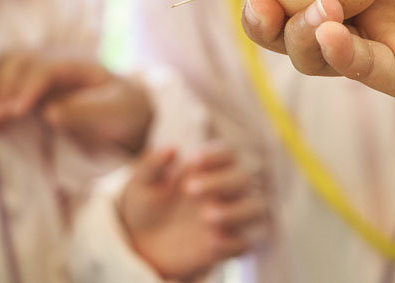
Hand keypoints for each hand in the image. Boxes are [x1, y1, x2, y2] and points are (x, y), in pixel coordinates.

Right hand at [0, 53, 152, 155]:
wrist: (126, 111)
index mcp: (78, 64)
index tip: (17, 111)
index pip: (46, 68)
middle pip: (21, 61)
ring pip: (9, 68)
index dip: (28, 87)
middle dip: (6, 87)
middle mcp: (56, 61)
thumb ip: (84, 112)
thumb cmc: (122, 111)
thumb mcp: (112, 112)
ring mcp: (43, 71)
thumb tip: (48, 113)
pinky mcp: (33, 86)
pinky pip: (8, 82)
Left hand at [119, 142, 268, 279]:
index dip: (216, 155)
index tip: (192, 161)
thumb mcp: (140, 185)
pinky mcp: (227, 246)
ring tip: (206, 217)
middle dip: (221, 182)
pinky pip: (243, 243)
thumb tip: (172, 148)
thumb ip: (152, 165)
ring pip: (254, 208)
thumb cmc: (145, 206)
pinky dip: (232, 243)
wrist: (140, 244)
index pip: (228, 153)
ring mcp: (229, 218)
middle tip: (189, 190)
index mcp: (208, 169)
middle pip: (243, 178)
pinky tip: (210, 243)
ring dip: (236, 211)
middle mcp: (224, 191)